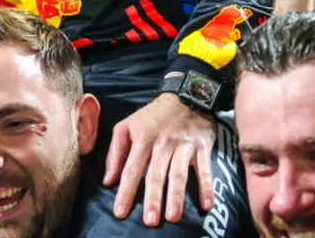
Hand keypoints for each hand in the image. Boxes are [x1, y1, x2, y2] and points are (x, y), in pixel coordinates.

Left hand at [104, 93, 215, 225]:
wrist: (185, 94)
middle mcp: (163, 143)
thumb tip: (108, 180)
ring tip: (172, 216)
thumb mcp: (127, 126)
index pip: (132, 169)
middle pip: (156, 174)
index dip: (126, 191)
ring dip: (176, 195)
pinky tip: (206, 205)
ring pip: (179, 173)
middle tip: (149, 221)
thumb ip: (115, 152)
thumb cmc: (152, 116)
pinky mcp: (202, 147)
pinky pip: (205, 169)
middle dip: (152, 198)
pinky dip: (207, 186)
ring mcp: (184, 146)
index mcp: (142, 138)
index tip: (120, 212)